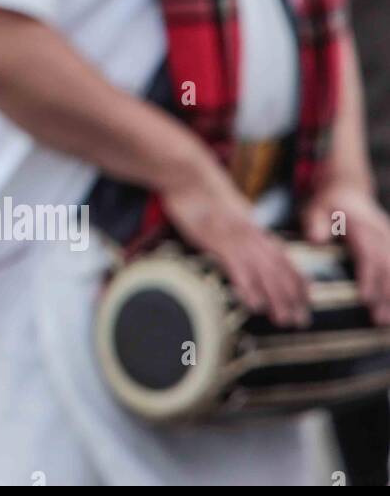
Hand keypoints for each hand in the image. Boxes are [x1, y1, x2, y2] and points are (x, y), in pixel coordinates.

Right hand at [160, 164, 309, 327]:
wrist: (188, 174)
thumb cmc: (200, 191)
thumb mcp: (224, 211)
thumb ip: (236, 228)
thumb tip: (240, 243)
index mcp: (254, 228)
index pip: (284, 257)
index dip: (297, 279)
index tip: (307, 299)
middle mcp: (250, 235)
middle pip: (278, 269)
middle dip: (292, 296)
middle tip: (300, 321)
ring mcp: (235, 238)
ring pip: (263, 272)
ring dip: (275, 297)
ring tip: (283, 319)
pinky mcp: (217, 240)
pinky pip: (237, 267)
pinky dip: (247, 286)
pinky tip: (253, 303)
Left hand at [303, 182, 389, 326]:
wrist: (348, 190)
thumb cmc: (329, 204)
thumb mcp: (316, 208)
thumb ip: (315, 223)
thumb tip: (317, 239)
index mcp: (363, 228)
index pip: (368, 255)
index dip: (368, 277)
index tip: (364, 298)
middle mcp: (381, 235)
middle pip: (388, 267)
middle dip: (386, 294)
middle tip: (378, 319)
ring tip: (386, 321)